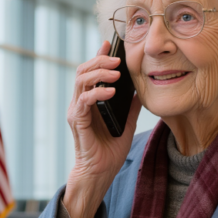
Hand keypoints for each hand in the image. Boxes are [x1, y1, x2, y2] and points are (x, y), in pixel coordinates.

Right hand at [63, 41, 141, 217]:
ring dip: (99, 72)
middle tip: (117, 58)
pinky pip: (84, 100)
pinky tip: (111, 91)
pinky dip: (97, 92)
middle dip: (99, 61)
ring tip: (116, 72)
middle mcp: (79, 103)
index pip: (91, 72)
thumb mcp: (127, 123)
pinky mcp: (77, 121)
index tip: (109, 44)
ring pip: (81, 81)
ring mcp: (76, 111)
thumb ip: (131, 106)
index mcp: (90, 101)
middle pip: (83, 71)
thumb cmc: (109, 151)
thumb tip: (141, 90)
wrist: (100, 173)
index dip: (98, 56)